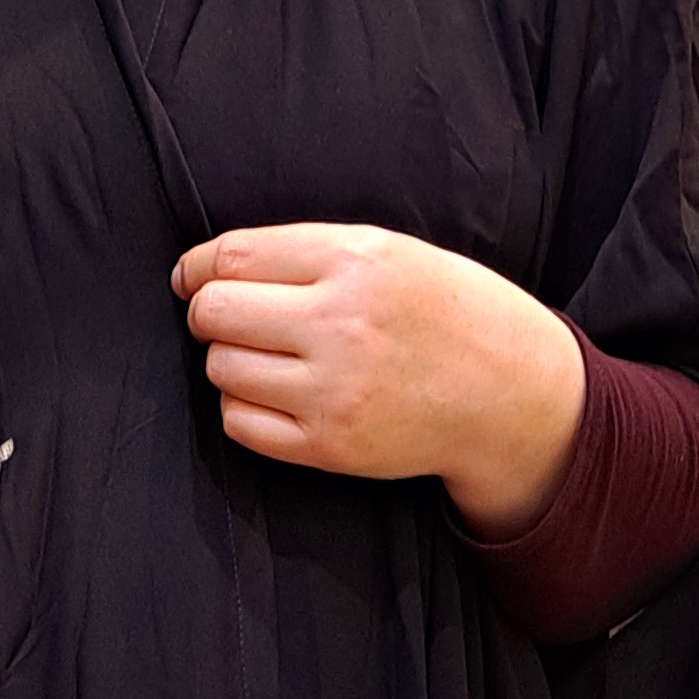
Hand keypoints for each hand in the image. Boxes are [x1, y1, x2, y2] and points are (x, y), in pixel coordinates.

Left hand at [172, 222, 586, 540]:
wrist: (505, 391)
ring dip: (229, 360)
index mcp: (356, 259)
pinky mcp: (328, 445)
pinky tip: (276, 394)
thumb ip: (305, 253)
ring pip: (222, 367)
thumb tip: (208, 268)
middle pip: (215, 312)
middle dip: (209, 313)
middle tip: (230, 318)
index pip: (232, 258)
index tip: (192, 277)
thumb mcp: (388, 252)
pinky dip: (243, 406)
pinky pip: (239, 422)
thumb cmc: (440, 312)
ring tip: (269, 357)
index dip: (197, 269)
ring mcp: (333, 389)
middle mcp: (342, 322)